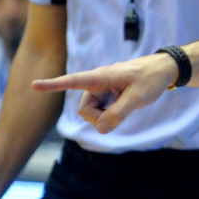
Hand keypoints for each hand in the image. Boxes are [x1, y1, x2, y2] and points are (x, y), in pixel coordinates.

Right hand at [31, 54, 177, 132]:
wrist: (164, 70)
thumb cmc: (151, 79)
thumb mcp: (138, 97)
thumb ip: (119, 113)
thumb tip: (102, 128)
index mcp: (101, 76)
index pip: (73, 81)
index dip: (53, 85)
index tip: (34, 85)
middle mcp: (97, 82)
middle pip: (85, 110)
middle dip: (99, 119)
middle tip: (121, 113)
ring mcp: (102, 90)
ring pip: (93, 113)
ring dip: (106, 117)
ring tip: (126, 105)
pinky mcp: (107, 96)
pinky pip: (101, 112)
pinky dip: (111, 115)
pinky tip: (125, 106)